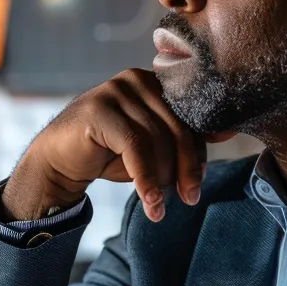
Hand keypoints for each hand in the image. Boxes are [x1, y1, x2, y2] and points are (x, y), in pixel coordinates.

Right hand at [3, 69, 234, 222]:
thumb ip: (183, 137)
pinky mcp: (100, 108)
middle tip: (189, 198)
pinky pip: (134, 147)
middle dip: (186, 168)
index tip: (197, 184)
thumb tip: (227, 132)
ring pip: (157, 140)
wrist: (58, 160)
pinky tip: (149, 201)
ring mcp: (117, 90)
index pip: (191, 117)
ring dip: (163, 179)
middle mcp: (138, 80)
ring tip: (159, 206)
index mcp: (155, 84)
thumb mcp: (152, 146)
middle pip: (179, 127)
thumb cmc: (108, 152)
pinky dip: (145, 179)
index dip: (198, 152)